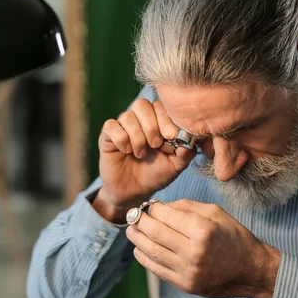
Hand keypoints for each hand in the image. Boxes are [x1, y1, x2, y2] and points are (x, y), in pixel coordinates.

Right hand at [95, 98, 196, 221]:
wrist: (133, 193)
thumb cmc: (155, 175)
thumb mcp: (175, 166)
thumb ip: (186, 153)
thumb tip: (190, 139)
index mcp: (157, 122)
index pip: (160, 105)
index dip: (165, 118)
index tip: (170, 136)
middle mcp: (139, 120)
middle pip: (141, 104)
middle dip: (151, 126)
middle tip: (155, 145)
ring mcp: (122, 127)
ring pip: (127, 116)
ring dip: (137, 137)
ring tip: (141, 154)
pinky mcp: (107, 136)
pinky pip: (111, 126)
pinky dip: (121, 139)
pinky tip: (126, 151)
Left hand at [126, 199, 280, 297]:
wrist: (249, 269)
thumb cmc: (232, 236)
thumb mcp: (214, 212)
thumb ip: (185, 206)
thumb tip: (158, 207)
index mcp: (202, 229)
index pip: (165, 215)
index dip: (153, 209)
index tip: (150, 206)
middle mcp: (194, 251)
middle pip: (154, 232)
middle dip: (139, 221)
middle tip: (134, 216)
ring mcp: (188, 271)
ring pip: (151, 251)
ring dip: (137, 239)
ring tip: (132, 230)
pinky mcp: (185, 285)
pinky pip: (156, 269)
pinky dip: (143, 257)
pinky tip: (139, 248)